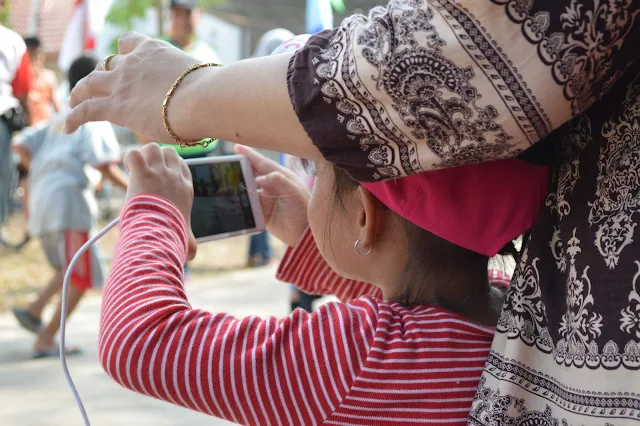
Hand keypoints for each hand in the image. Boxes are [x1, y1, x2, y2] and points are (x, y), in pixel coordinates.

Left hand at [65, 32, 202, 142]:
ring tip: (74, 102)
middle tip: (97, 86)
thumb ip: (195, 84)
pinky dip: (73, 117)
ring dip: (79, 92)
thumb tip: (210, 95)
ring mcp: (121, 82)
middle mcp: (133, 62)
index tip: (123, 61)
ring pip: (89, 83)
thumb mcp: (202, 78)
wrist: (204, 98)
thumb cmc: (212, 92)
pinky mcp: (115, 106)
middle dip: (101, 74)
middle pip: (107, 63)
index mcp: (154, 51)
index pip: (130, 43)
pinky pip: (86, 110)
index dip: (124, 53)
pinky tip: (67, 127)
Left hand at [124, 144, 196, 259]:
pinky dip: (129, 157)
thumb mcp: (186, 239)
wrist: (160, 235)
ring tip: (136, 168)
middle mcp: (174, 177)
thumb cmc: (172, 236)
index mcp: (186, 188)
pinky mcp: (143, 173)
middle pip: (169, 152)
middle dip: (156, 157)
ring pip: (153, 148)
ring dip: (143, 155)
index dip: (170, 165)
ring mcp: (159, 173)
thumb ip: (190, 243)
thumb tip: (192, 256)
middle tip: (145, 170)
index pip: (182, 164)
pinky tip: (128, 167)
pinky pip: (134, 154)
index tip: (160, 175)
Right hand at [234, 145, 309, 246]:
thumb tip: (258, 178)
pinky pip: (248, 207)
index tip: (237, 147)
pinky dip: (240, 204)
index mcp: (281, 177)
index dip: (249, 155)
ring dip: (237, 187)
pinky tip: (231, 201)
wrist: (306, 235)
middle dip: (239, 169)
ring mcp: (267, 200)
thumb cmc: (305, 210)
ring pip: (248, 190)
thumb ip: (278, 181)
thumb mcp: (294, 193)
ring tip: (223, 184)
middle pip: (252, 175)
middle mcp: (272, 186)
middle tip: (225, 165)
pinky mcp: (262, 214)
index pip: (262, 163)